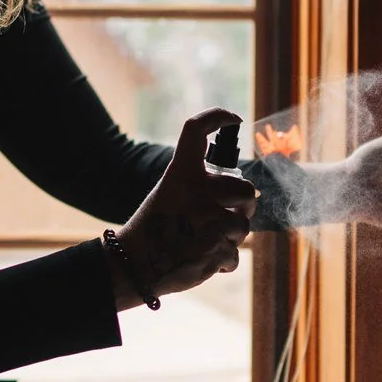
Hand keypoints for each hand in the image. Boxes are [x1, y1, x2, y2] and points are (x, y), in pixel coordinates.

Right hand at [111, 108, 256, 307]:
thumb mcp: (169, 193)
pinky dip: (222, 260)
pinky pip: (234, 254)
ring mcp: (207, 220)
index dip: (217, 116)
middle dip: (244, 205)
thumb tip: (247, 192)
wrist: (134, 265)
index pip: (196, 129)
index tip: (234, 119)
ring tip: (204, 241)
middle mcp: (196, 190)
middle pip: (245, 189)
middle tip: (227, 214)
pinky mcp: (215, 249)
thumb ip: (200, 186)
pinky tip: (200, 258)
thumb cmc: (155, 227)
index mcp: (181, 172)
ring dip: (231, 238)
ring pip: (243, 226)